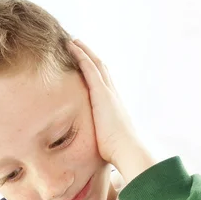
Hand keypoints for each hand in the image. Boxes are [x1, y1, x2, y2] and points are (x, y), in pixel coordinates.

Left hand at [68, 40, 154, 182]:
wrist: (128, 152)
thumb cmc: (119, 155)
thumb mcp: (108, 147)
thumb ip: (104, 146)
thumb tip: (100, 157)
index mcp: (114, 109)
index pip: (104, 86)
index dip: (96, 74)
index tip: (88, 66)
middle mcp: (113, 97)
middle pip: (102, 71)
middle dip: (91, 57)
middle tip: (80, 46)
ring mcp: (108, 93)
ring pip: (96, 65)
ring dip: (85, 51)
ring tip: (73, 42)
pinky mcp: (101, 93)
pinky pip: (89, 68)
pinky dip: (81, 56)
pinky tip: (72, 47)